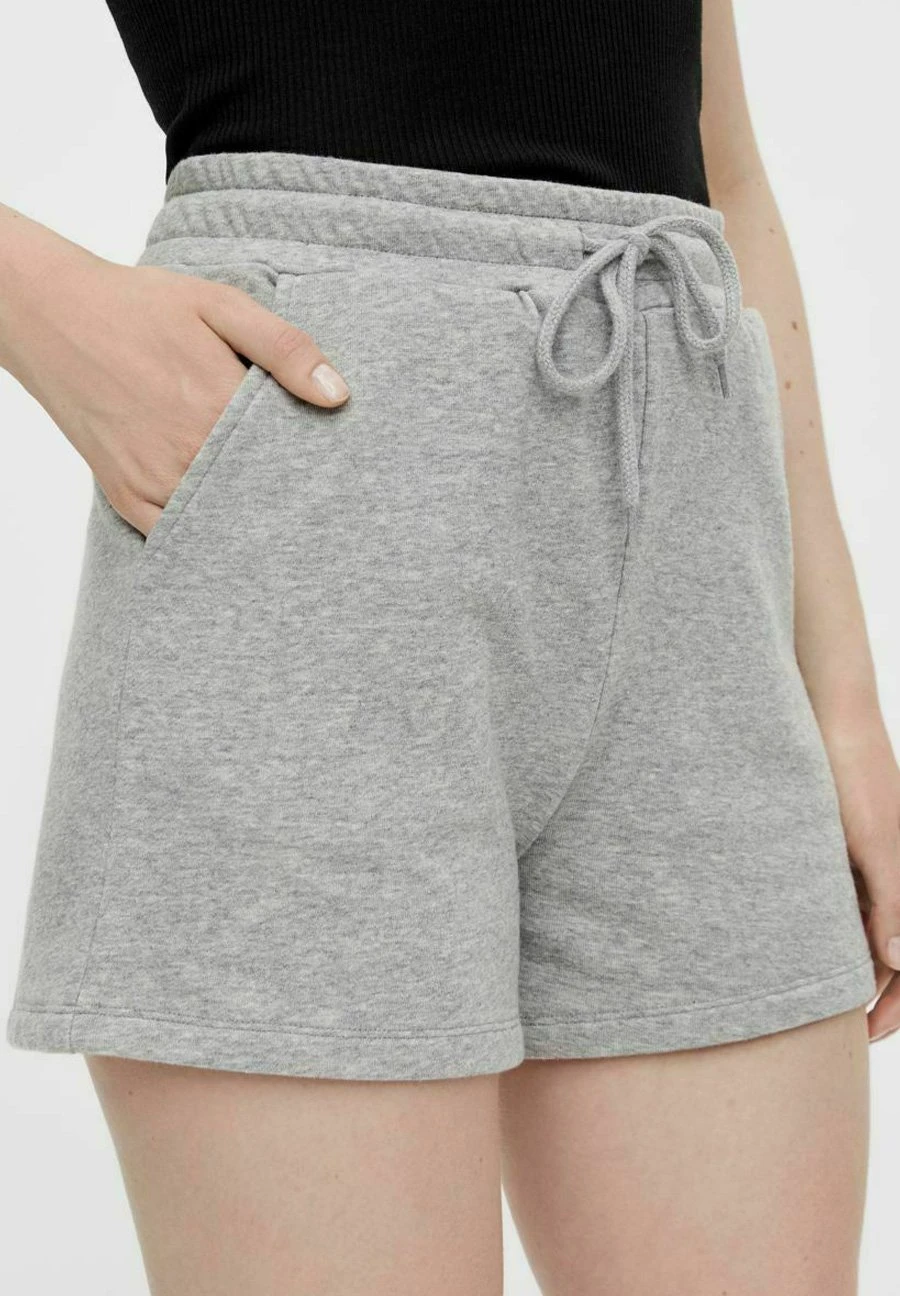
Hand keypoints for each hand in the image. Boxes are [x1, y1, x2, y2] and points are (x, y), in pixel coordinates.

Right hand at [3, 236, 348, 535]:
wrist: (52, 315)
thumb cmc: (140, 307)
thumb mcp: (220, 305)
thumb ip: (283, 348)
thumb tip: (337, 396)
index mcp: (222, 406)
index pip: (293, 457)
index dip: (316, 463)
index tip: (335, 466)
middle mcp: (191, 452)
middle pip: (263, 494)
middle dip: (289, 496)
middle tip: (317, 498)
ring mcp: (156, 481)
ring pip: (224, 523)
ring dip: (250, 521)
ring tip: (278, 515)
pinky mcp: (128, 498)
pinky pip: (177, 537)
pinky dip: (204, 537)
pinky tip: (227, 530)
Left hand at [821, 708, 899, 1041]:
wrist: (827, 714)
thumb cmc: (852, 772)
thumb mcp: (871, 841)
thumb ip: (890, 903)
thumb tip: (898, 965)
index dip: (894, 1008)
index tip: (862, 1039)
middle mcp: (896, 874)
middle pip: (892, 955)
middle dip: (872, 996)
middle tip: (836, 1033)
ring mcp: (872, 863)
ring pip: (866, 932)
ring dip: (851, 966)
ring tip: (812, 1000)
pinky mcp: (846, 848)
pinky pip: (846, 902)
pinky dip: (834, 930)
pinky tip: (803, 949)